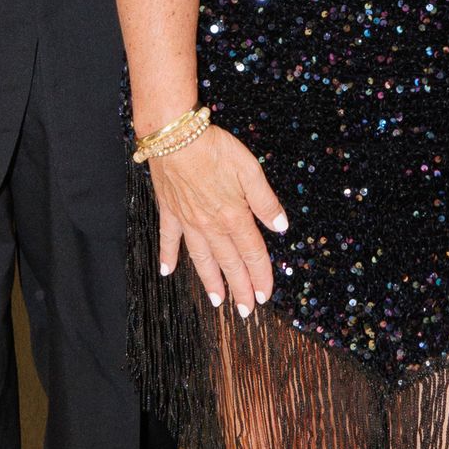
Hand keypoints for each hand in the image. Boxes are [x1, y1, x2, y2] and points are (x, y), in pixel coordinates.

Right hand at [149, 125, 286, 316]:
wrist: (175, 136)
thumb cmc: (214, 148)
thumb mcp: (250, 170)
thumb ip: (265, 201)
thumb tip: (280, 226)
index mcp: (234, 215)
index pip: (252, 253)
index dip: (261, 276)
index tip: (265, 296)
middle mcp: (211, 225)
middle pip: (229, 263)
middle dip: (239, 289)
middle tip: (246, 311)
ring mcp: (188, 221)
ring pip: (202, 259)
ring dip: (210, 281)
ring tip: (217, 302)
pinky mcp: (170, 211)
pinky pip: (169, 239)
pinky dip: (168, 256)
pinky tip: (167, 271)